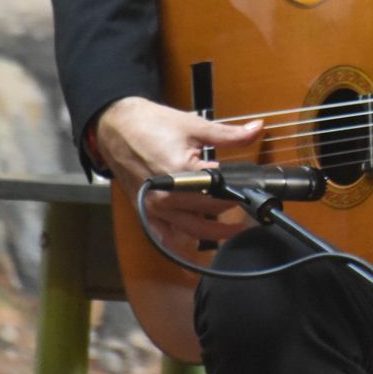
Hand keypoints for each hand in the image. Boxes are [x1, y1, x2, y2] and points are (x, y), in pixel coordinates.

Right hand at [96, 96, 262, 248]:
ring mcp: (154, 207)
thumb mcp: (194, 126)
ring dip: (214, 232)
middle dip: (231, 211)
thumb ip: (229, 134)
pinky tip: (194, 249)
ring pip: (191, 230)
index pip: (221, 191)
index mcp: (181, 173)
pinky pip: (165, 236)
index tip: (254, 192)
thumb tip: (257, 129)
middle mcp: (166, 196)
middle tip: (250, 210)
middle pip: (209, 212)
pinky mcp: (145, 211)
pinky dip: (181, 243)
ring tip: (234, 229)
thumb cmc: (149, 124)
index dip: (240, 192)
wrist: (115, 127)